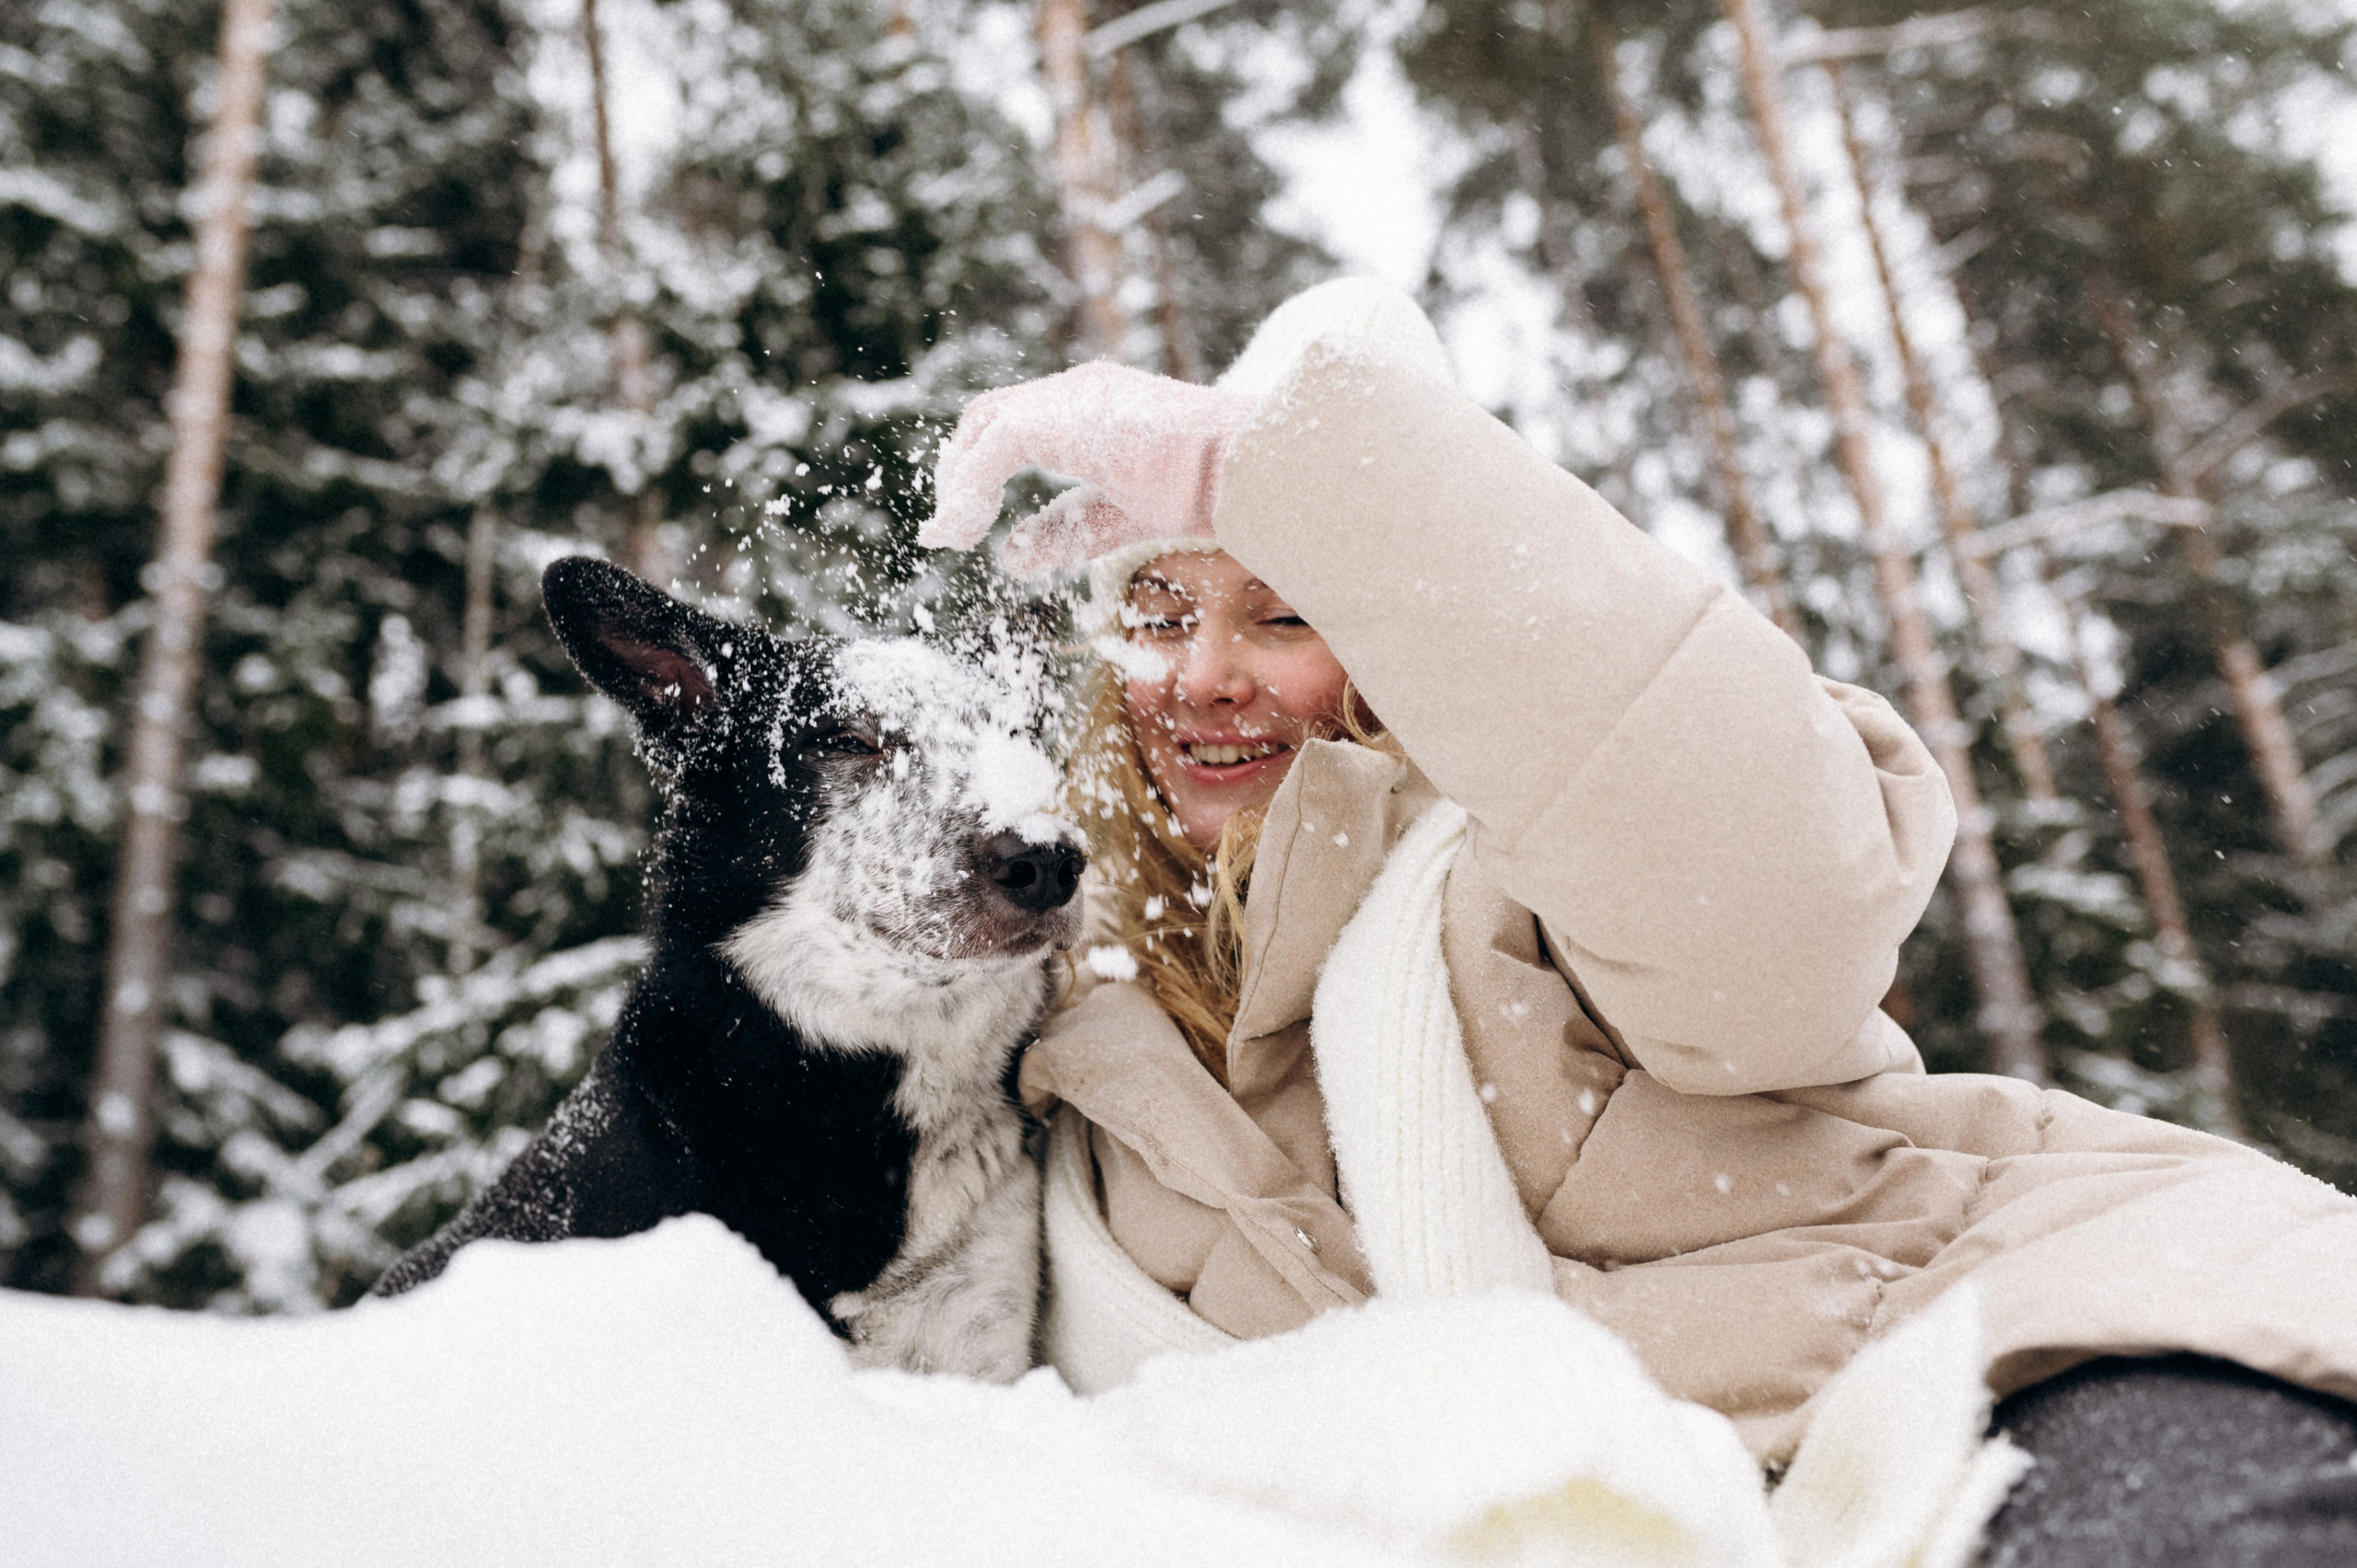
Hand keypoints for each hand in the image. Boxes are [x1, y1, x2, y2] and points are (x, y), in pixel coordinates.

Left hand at [921, 362, 1254, 577]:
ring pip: (983, 425)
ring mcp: (1067, 397)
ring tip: (954, 535)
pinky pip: (990, 448)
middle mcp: (1078, 390)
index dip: (985, 473)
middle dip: (960, 473)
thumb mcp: (1121, 517)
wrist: (1243, 467)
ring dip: (959, 483)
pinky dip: (970, 489)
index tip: (972, 523)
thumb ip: (1066, 533)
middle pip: (988, 416)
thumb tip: (1010, 557)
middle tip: (953, 530)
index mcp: (1098, 407)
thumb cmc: (1207, 490)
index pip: (1020, 426)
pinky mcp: (1053, 418)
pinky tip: (969, 531)